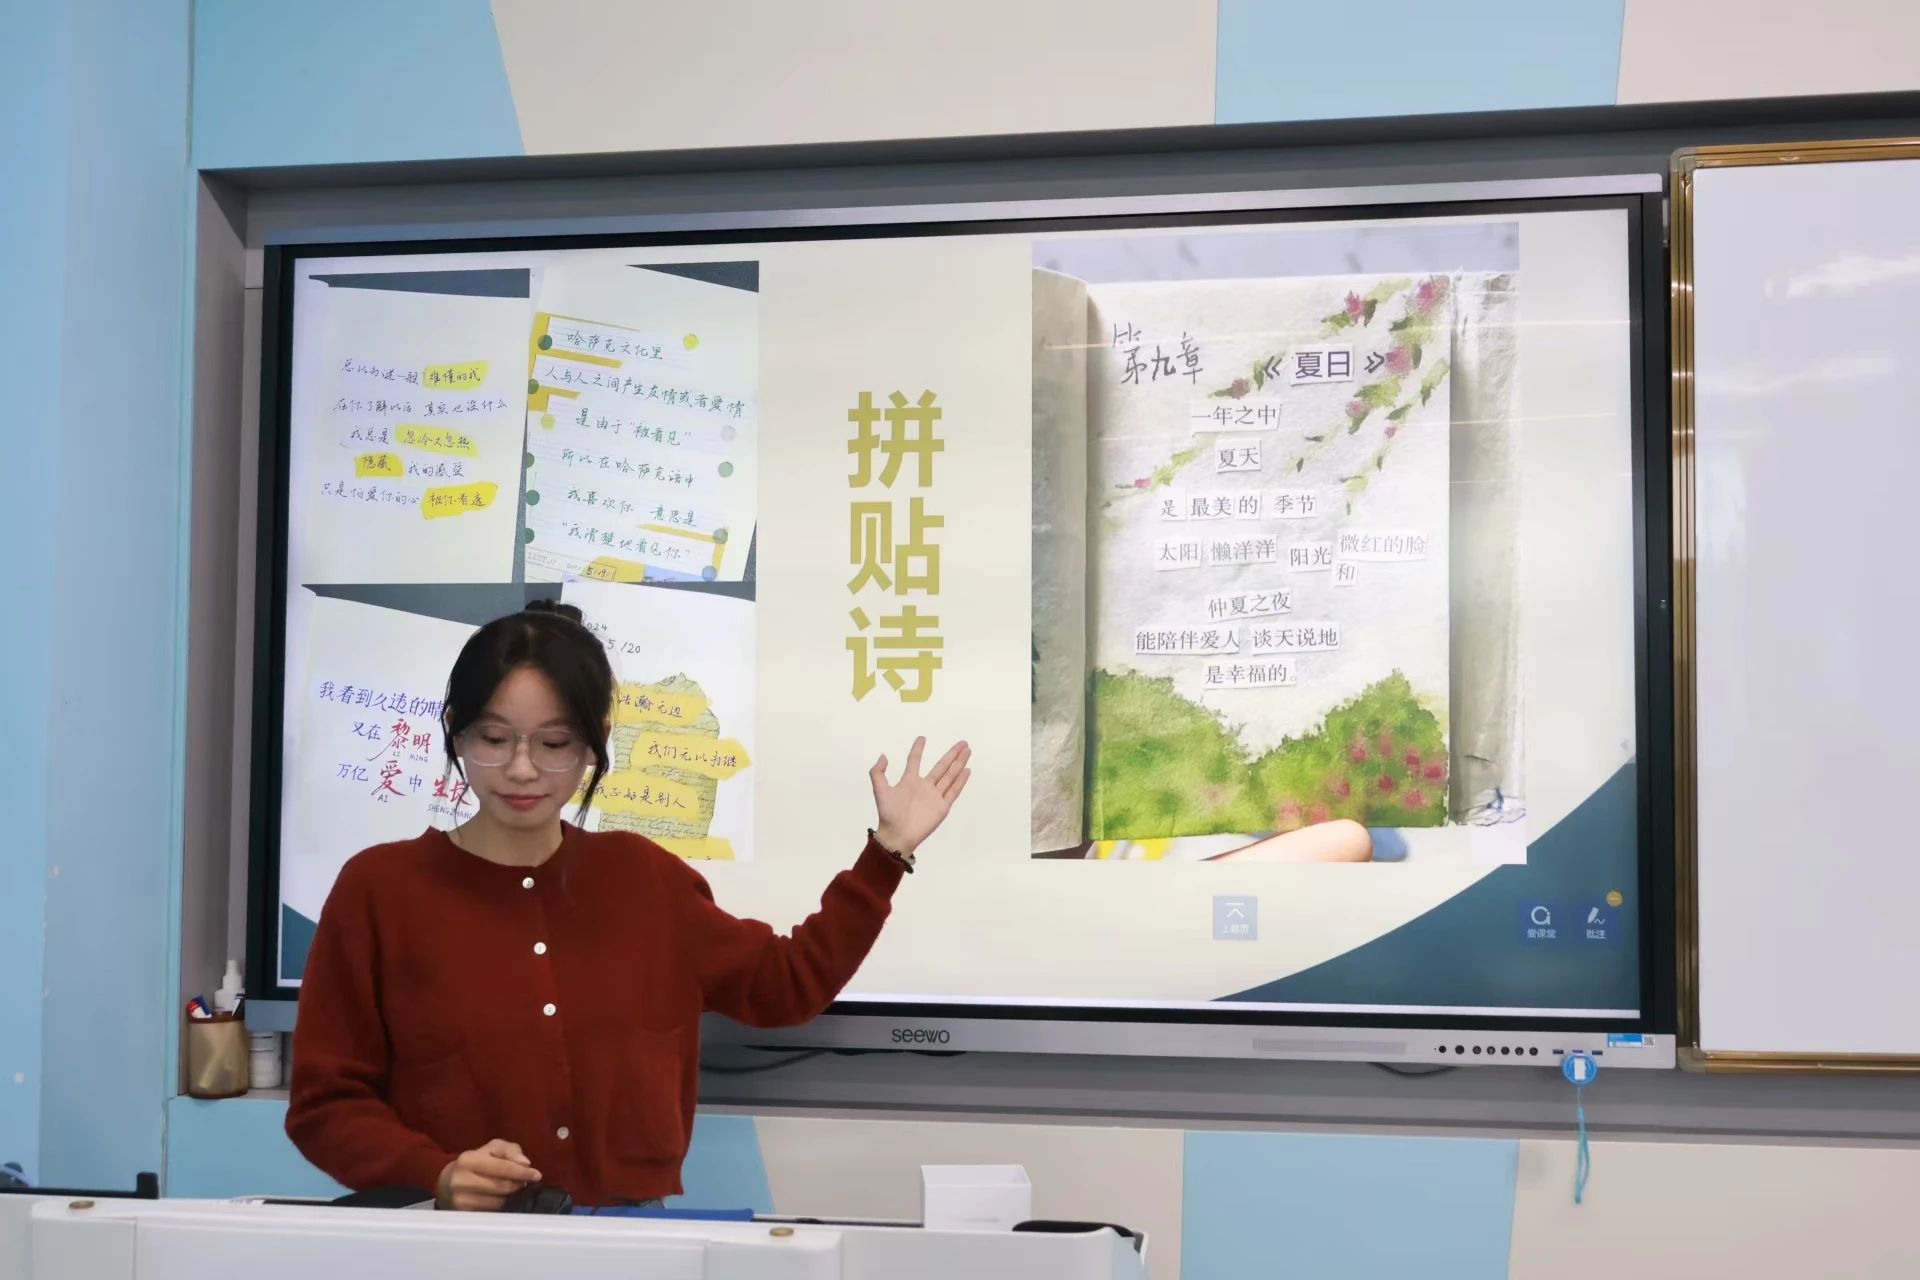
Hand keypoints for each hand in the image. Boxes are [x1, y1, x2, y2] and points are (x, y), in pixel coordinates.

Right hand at [436, 1138, 540, 1210]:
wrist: (447, 1182)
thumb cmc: (476, 1162)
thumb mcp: (492, 1148)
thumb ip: (510, 1151)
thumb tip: (525, 1163)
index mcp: (468, 1160)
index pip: (501, 1168)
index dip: (522, 1172)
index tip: (537, 1175)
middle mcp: (460, 1180)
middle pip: (502, 1187)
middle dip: (518, 1184)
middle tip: (523, 1182)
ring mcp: (460, 1200)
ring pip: (499, 1202)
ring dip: (511, 1196)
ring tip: (511, 1189)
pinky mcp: (463, 1214)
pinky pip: (492, 1212)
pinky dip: (502, 1206)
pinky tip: (501, 1199)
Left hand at [870, 737, 970, 858]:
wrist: (897, 835)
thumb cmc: (888, 814)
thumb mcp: (879, 791)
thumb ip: (877, 773)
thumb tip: (883, 756)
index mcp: (909, 781)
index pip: (915, 761)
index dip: (918, 749)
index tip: (922, 738)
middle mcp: (924, 786)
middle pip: (941, 766)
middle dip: (952, 754)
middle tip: (962, 742)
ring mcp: (934, 796)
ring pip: (950, 776)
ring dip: (959, 763)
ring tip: (967, 751)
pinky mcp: (942, 807)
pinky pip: (953, 791)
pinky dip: (960, 781)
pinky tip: (967, 770)